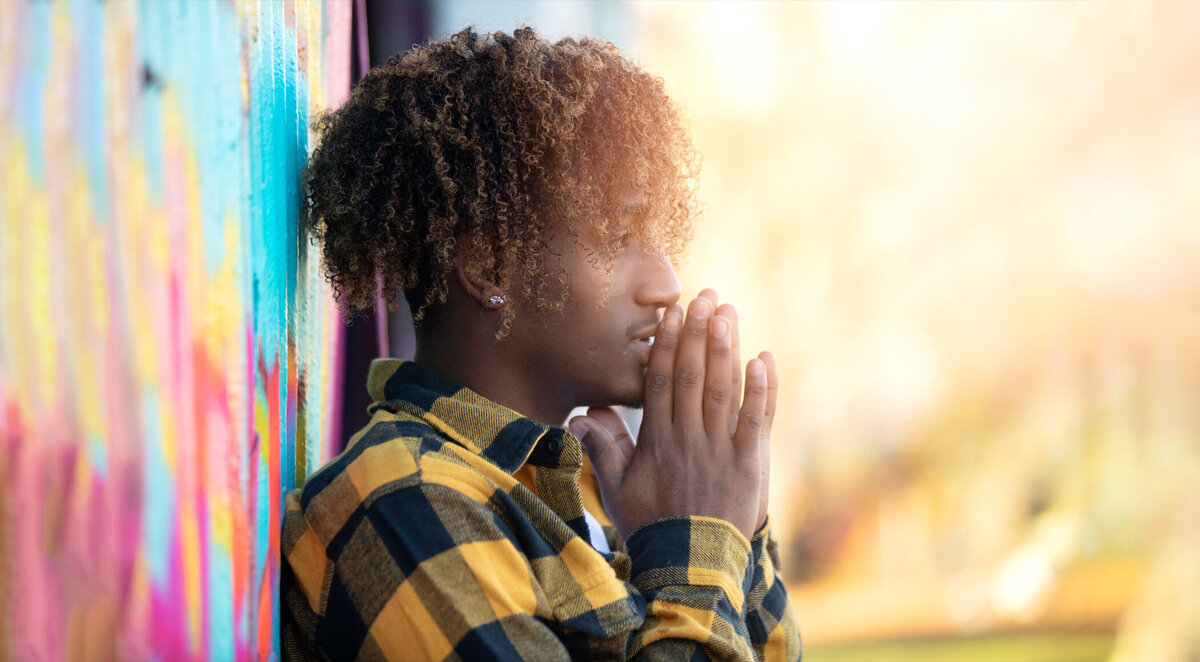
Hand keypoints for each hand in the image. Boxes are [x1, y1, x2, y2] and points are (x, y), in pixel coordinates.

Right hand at [570, 294, 775, 540]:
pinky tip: (763, 358)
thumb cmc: (651, 527)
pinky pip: (756, 420)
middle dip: (699, 333)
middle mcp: (688, 439)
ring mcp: (720, 450)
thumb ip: (603, 450)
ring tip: (727, 313)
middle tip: (705, 296)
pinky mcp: (749, 464)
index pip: (660, 382)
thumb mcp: (617, 490)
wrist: (689, 567)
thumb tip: (582, 416)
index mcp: (657, 441)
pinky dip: (761, 389)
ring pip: (721, 390)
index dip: (667, 345)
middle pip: (692, 376)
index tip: (672, 313)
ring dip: (725, 349)